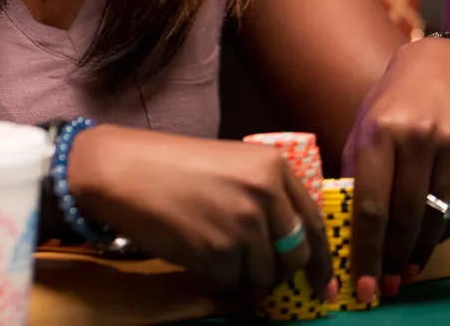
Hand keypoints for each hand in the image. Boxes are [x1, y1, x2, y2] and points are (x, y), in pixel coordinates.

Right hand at [69, 125, 335, 298]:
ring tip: (212, 249)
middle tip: (258, 272)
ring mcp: (245, 224)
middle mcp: (266, 194)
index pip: (314, 222)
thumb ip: (266, 195)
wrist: (127, 170)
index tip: (323, 282)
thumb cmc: (174, 165)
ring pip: (265, 275)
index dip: (322, 258)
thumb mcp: (233, 165)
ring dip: (244, 274)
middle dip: (281, 272)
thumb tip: (291, 244)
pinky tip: (197, 252)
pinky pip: (234, 283)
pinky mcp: (220, 253)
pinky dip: (219, 278)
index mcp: (274, 167)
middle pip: (295, 255)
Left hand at [343, 36, 449, 302]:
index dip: (366, 251)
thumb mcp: (365, 123)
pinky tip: (431, 236)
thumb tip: (343, 223)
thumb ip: (356, 169)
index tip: (362, 284)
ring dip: (419, 251)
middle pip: (404, 218)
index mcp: (380, 130)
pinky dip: (444, 229)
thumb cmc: (396, 98)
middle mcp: (418, 138)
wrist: (446, 65)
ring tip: (406, 270)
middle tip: (386, 284)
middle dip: (393, 259)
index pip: (370, 204)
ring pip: (435, 219)